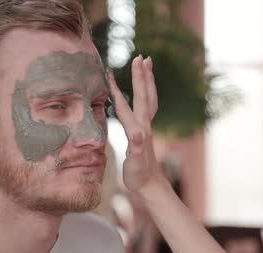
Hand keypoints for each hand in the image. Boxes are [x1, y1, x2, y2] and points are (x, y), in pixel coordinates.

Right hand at [108, 55, 163, 193]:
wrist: (152, 186)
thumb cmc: (139, 177)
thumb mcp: (135, 165)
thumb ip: (137, 149)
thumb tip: (138, 135)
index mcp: (138, 130)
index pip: (126, 106)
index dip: (117, 90)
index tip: (110, 73)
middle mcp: (144, 125)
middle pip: (143, 95)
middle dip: (141, 75)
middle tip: (141, 56)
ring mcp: (147, 127)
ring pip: (149, 98)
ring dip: (147, 80)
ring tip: (147, 64)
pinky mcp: (147, 131)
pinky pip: (148, 106)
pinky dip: (146, 93)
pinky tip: (144, 90)